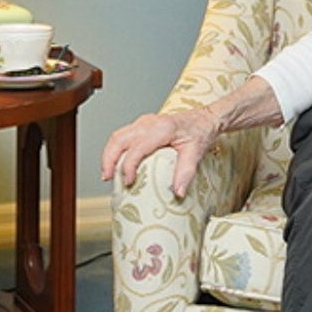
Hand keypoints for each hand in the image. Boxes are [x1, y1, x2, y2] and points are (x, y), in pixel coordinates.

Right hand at [101, 109, 216, 199]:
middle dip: (109, 159)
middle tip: (107, 178)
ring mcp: (143, 122)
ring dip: (109, 155)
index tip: (128, 182)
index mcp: (161, 129)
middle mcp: (148, 123)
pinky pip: (122, 135)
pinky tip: (116, 164)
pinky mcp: (141, 125)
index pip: (136, 148)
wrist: (204, 119)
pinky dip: (115, 150)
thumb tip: (177, 192)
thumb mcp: (196, 152)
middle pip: (119, 139)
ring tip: (107, 174)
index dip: (129, 166)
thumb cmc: (200, 133)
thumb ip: (185, 172)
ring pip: (117, 136)